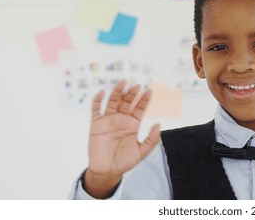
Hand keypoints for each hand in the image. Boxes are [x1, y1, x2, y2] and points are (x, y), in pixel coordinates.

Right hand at [84, 80, 159, 197]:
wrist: (107, 171)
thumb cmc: (125, 161)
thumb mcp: (142, 152)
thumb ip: (151, 139)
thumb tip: (159, 124)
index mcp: (133, 124)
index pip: (139, 108)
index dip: (144, 99)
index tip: (149, 90)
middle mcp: (121, 119)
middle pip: (126, 102)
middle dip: (131, 94)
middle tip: (136, 85)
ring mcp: (108, 120)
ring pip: (112, 102)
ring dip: (117, 92)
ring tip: (122, 82)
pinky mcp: (96, 125)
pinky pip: (96, 110)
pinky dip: (97, 101)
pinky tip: (101, 92)